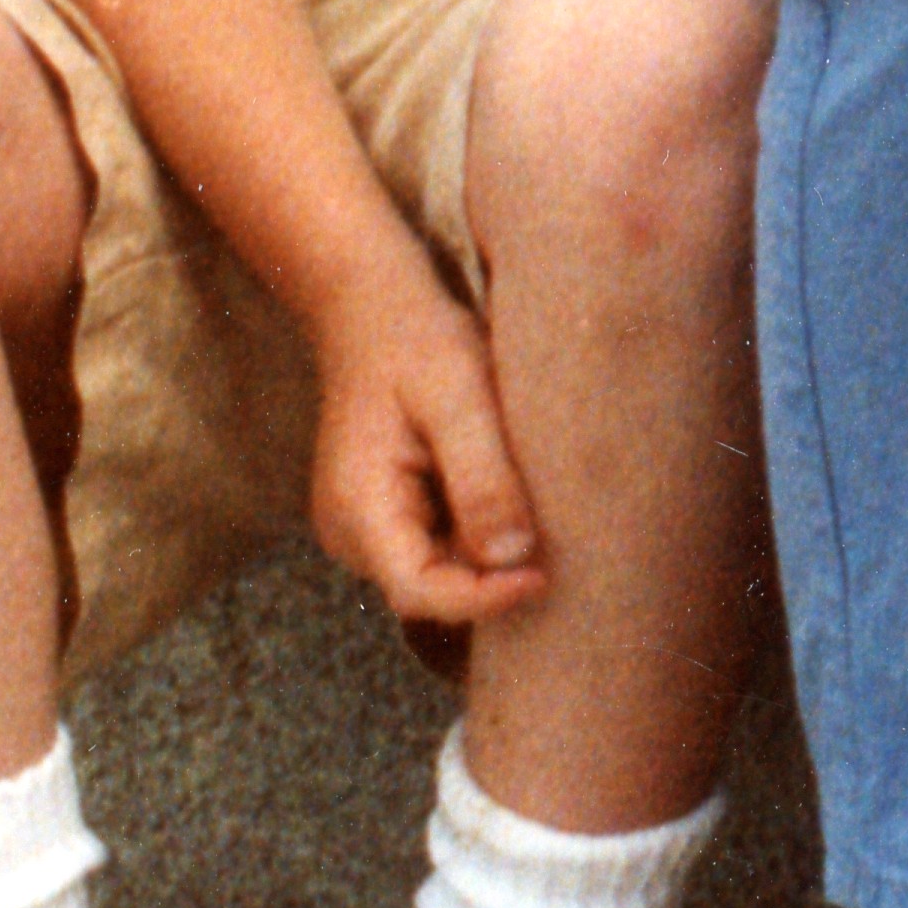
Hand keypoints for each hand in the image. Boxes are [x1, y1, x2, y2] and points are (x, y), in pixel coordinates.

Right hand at [306, 275, 547, 626]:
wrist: (373, 308)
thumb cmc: (416, 340)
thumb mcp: (460, 395)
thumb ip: (483, 477)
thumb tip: (511, 559)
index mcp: (358, 506)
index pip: (420, 591)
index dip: (484, 599)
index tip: (543, 576)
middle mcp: (350, 532)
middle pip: (430, 590)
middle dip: (491, 581)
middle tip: (557, 549)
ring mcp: (364, 528)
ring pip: (437, 573)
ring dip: (487, 557)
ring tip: (537, 514)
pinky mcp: (386, 517)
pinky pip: (437, 547)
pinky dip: (477, 535)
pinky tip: (509, 497)